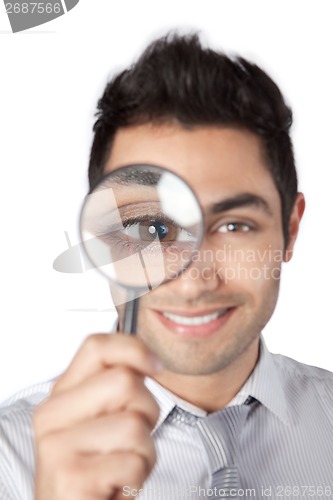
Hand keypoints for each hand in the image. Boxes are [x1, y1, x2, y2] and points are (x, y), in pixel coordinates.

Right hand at [33, 333, 160, 499]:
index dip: (134, 349)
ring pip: (135, 424)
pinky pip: (134, 462)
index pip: (97, 346)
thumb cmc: (95, 469)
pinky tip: (116, 485)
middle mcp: (53, 414)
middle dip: (147, 412)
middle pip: (125, 381)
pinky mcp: (72, 476)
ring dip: (144, 451)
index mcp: (61, 394)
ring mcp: (58, 446)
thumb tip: (148, 360)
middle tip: (130, 438)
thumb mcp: (100, 420)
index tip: (156, 365)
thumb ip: (113, 388)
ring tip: (121, 465)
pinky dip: (136, 478)